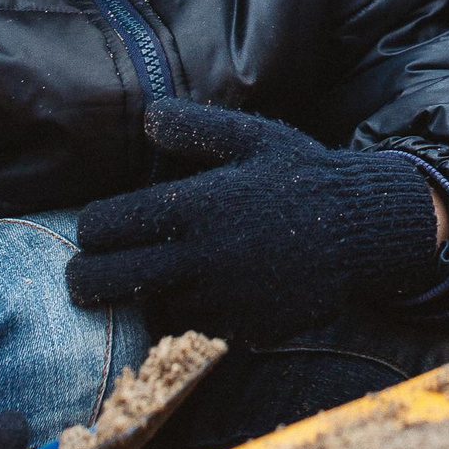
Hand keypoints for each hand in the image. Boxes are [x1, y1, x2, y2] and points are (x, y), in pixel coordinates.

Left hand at [64, 100, 443, 341]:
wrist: (363, 231)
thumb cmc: (302, 176)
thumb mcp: (252, 137)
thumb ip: (194, 127)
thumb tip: (146, 117)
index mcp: (191, 207)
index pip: (100, 227)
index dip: (91, 227)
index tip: (101, 226)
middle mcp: (196, 259)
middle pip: (100, 283)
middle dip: (85, 276)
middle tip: (91, 269)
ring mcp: (216, 301)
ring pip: (142, 312)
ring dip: (141, 300)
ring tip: (152, 279)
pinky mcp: (238, 331)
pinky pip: (189, 332)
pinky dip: (184, 318)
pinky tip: (198, 294)